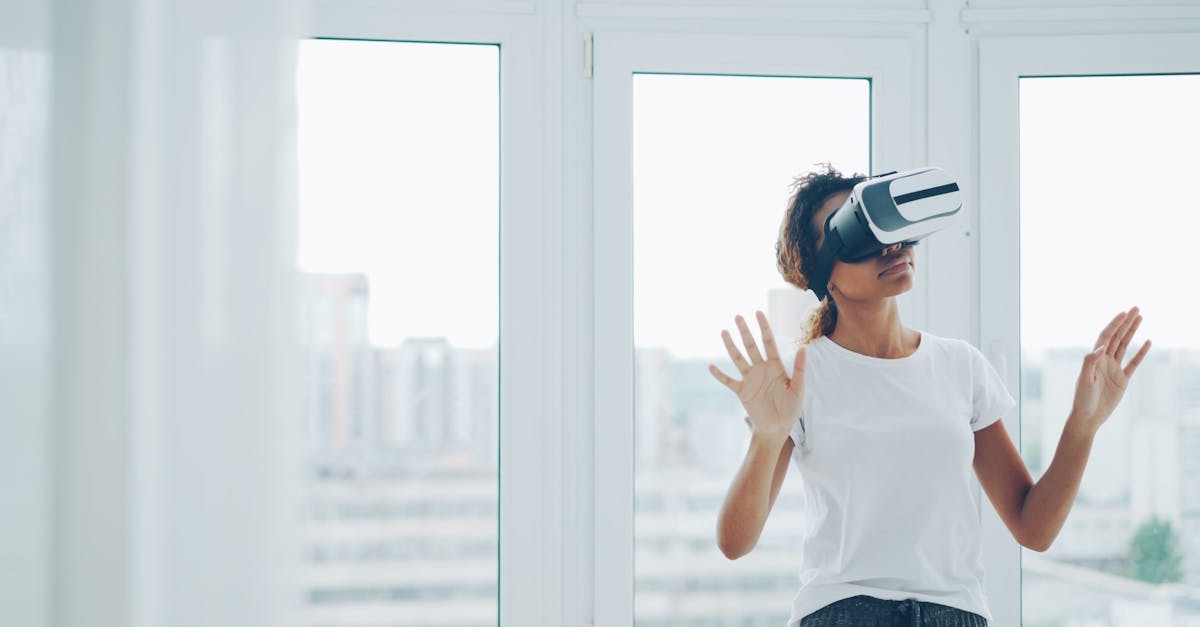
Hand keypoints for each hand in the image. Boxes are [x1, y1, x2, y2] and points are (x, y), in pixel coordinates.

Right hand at [709, 310, 805, 438]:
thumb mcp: (798, 389)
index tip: (758, 313)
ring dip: (731, 346)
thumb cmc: (790, 409)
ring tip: (724, 332)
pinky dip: (719, 375)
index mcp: (775, 366)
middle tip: (738, 316)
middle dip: (745, 331)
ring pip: (738, 358)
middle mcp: (761, 369)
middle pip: (751, 346)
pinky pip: (728, 381)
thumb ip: (799, 368)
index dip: (764, 327)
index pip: (769, 342)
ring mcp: (750, 379)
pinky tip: (711, 366)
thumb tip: (804, 347)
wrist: (777, 428)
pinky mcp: (742, 391)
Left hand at [1071, 306, 1151, 431]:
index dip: (1114, 324)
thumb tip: (1101, 347)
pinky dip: (1140, 352)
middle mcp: (1104, 361)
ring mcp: (1114, 369)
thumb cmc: (1082, 399)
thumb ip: (1090, 362)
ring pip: (1124, 346)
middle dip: (1126, 322)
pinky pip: (1133, 363)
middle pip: (1117, 337)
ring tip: (1140, 318)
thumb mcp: (1085, 380)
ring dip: (1132, 332)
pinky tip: (1147, 342)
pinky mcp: (1122, 380)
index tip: (1124, 313)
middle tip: (1136, 308)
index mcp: (1094, 359)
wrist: (1088, 416)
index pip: (1106, 336)